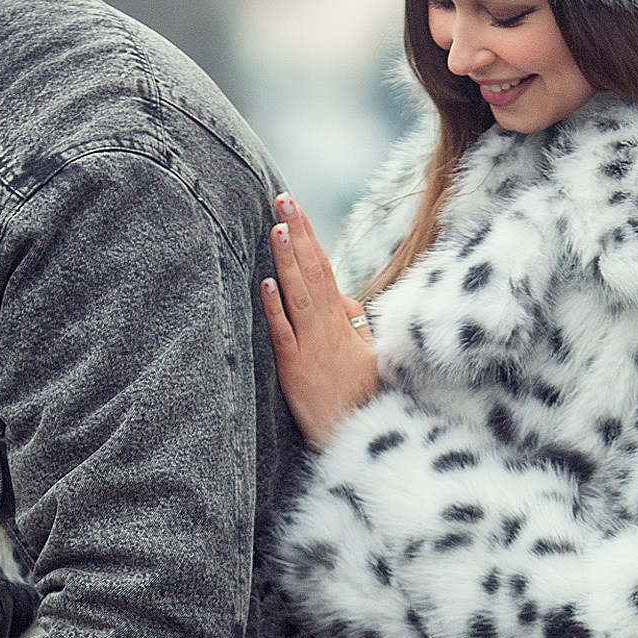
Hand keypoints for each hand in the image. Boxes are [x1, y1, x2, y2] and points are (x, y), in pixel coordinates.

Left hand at [261, 194, 377, 447]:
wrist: (363, 438)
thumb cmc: (366, 399)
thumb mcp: (371, 355)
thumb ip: (358, 326)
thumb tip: (347, 301)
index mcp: (342, 321)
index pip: (324, 268)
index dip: (309, 238)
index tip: (295, 208)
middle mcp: (327, 328)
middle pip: (312, 272)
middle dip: (298, 234)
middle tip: (283, 199)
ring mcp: (311, 348)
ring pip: (299, 296)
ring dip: (288, 262)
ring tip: (278, 228)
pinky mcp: (296, 371)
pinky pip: (285, 335)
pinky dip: (276, 310)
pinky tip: (267, 284)